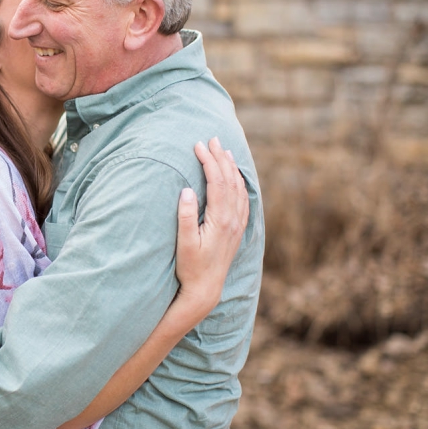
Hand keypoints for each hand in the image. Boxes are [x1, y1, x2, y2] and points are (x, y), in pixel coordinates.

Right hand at [174, 137, 248, 319]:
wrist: (206, 289)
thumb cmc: (190, 267)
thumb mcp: (184, 243)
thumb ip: (186, 216)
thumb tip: (187, 190)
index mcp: (221, 220)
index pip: (217, 182)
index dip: (208, 161)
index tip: (198, 145)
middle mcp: (233, 220)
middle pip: (230, 180)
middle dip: (221, 158)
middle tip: (212, 139)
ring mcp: (237, 225)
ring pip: (239, 188)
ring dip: (232, 167)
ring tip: (224, 151)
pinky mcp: (237, 230)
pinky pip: (243, 200)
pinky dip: (239, 183)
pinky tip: (236, 178)